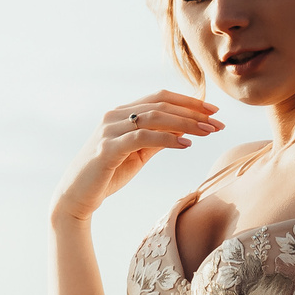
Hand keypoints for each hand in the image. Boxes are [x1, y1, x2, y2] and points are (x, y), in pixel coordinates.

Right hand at [53, 93, 222, 225]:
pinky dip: (166, 139)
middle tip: (218, 122)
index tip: (213, 112)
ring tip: (207, 132)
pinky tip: (185, 144)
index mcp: (122, 113)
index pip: (160, 98)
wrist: (76, 197)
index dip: (188, 102)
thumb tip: (183, 131)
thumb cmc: (107, 175)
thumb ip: (156, 139)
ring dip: (185, 123)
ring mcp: (109, 130)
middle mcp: (115, 115)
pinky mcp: (107, 149)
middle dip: (193, 112)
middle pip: (161, 104)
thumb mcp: (137, 154)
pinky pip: (142, 138)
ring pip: (154, 117)